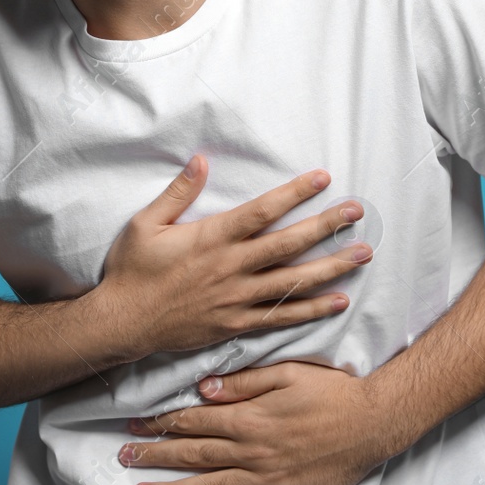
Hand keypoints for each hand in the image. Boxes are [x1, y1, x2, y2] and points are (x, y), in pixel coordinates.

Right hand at [92, 157, 373, 360]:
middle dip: (325, 226)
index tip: (322, 178)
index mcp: (212, 238)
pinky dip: (312, 310)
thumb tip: (202, 160)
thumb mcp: (146, 223)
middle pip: (288, 244)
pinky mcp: (236, 324)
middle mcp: (230, 268)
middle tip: (357, 212)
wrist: (122, 323)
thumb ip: (178, 192)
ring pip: (293, 281)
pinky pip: (282, 317)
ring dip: (331, 267)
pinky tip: (338, 300)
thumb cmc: (132, 270)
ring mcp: (236, 299)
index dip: (294, 194)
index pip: (262, 211)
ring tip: (362, 254)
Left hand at [117, 360, 392, 484]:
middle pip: (193, 453)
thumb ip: (243, 382)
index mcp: (250, 416)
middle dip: (154, 455)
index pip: (194, 420)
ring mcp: (268, 479)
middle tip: (123, 459)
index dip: (160, 422)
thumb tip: (203, 388)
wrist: (374, 423)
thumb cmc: (332, 392)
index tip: (134, 424)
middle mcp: (252, 450)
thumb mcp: (287, 373)